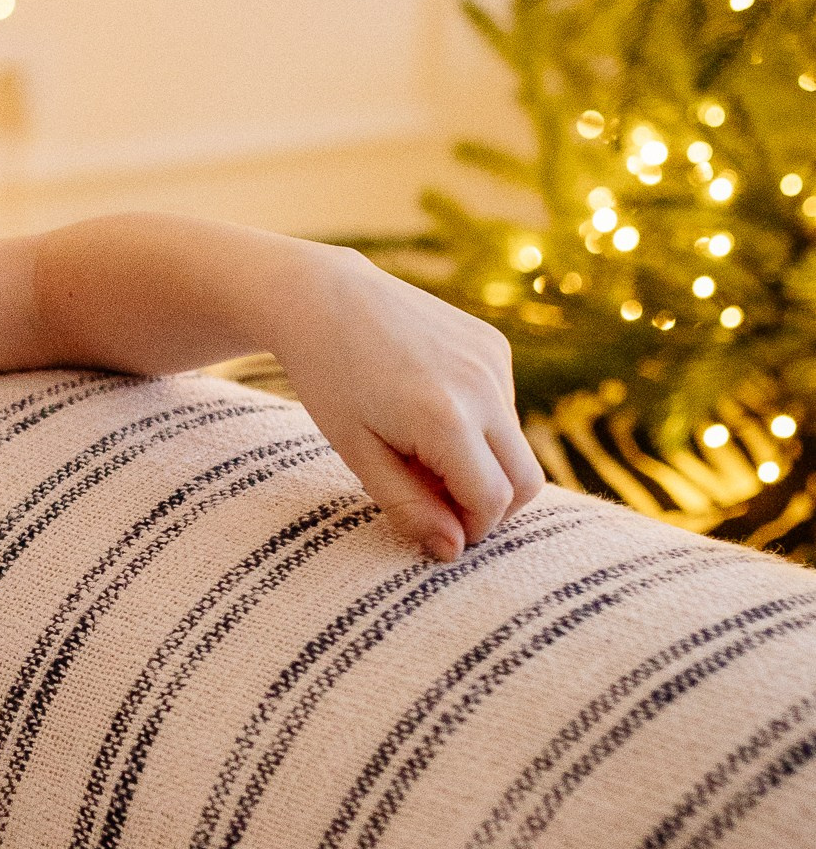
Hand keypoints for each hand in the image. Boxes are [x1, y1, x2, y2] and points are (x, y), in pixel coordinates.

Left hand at [268, 246, 543, 562]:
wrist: (323, 297)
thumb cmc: (331, 381)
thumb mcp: (358, 453)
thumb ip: (408, 506)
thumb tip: (453, 550)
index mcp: (446, 419)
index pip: (491, 502)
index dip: (468, 529)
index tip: (435, 530)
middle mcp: (483, 387)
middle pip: (525, 482)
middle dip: (488, 506)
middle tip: (434, 501)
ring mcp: (494, 361)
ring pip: (516, 445)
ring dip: (480, 464)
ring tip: (417, 449)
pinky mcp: (494, 344)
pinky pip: (503, 407)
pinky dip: (478, 426)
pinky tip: (426, 407)